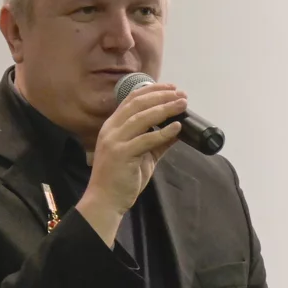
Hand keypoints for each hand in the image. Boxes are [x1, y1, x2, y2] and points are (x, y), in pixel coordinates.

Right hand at [79, 83, 186, 243]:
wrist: (105, 200)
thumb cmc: (122, 178)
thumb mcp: (143, 156)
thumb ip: (157, 142)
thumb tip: (178, 130)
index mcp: (113, 126)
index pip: (132, 99)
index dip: (152, 90)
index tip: (171, 87)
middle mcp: (111, 129)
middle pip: (138, 104)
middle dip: (161, 96)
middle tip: (181, 94)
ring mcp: (115, 141)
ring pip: (142, 118)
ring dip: (164, 109)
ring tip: (182, 105)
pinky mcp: (121, 154)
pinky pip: (145, 139)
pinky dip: (162, 132)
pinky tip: (176, 128)